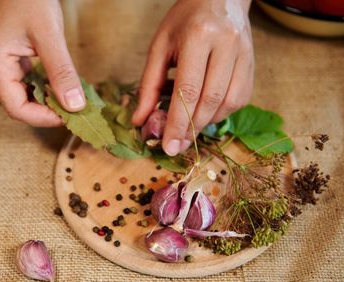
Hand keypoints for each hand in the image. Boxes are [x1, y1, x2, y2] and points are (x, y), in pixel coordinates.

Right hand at [0, 0, 84, 126]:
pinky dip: (48, 89)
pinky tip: (64, 87)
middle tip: (74, 112)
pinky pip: (32, 83)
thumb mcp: (49, 35)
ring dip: (49, 102)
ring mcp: (6, 65)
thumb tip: (75, 106)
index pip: (16, 108)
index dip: (42, 118)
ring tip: (72, 102)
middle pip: (20, 106)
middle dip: (46, 112)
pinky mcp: (16, 60)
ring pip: (27, 96)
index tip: (67, 117)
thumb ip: (61, 72)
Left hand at [132, 0, 253, 155]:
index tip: (169, 147)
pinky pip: (240, 99)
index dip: (178, 123)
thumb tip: (140, 121)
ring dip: (206, 122)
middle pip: (210, 100)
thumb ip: (149, 85)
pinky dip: (221, 112)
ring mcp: (245, 53)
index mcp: (198, 36)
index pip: (188, 90)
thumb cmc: (184, 21)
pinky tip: (206, 111)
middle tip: (177, 145)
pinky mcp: (253, 63)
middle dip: (191, 128)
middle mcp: (227, 44)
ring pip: (228, 103)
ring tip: (189, 126)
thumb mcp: (159, 47)